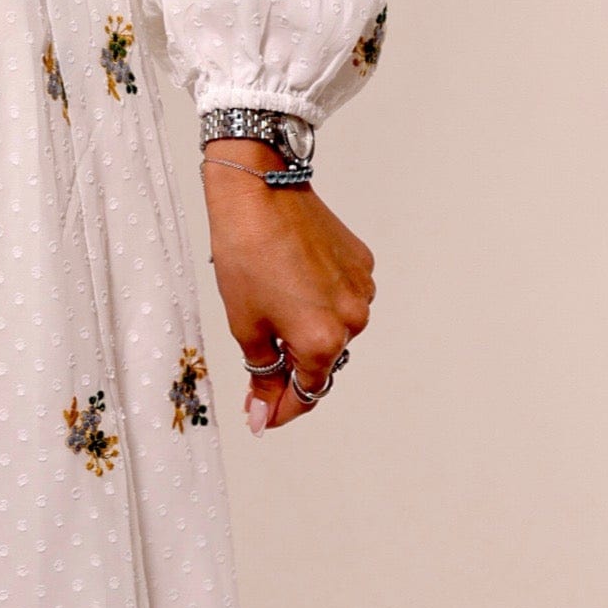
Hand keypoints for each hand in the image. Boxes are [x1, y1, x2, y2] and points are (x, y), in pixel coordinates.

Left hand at [202, 147, 375, 433]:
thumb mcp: (245, 325)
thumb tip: (263, 413)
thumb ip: (262, 376)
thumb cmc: (246, 253)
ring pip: (334, 328)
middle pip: (323, 361)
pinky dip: (320, 300)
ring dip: (308, 330)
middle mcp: (353, 319)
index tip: (263, 415)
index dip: (281, 408)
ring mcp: (362, 289)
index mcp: (322, 341)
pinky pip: (342, 296)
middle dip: (293, 368)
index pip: (307, 393)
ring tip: (273, 308)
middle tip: (259, 367)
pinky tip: (291, 283)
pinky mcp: (362, 262)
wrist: (258, 191)